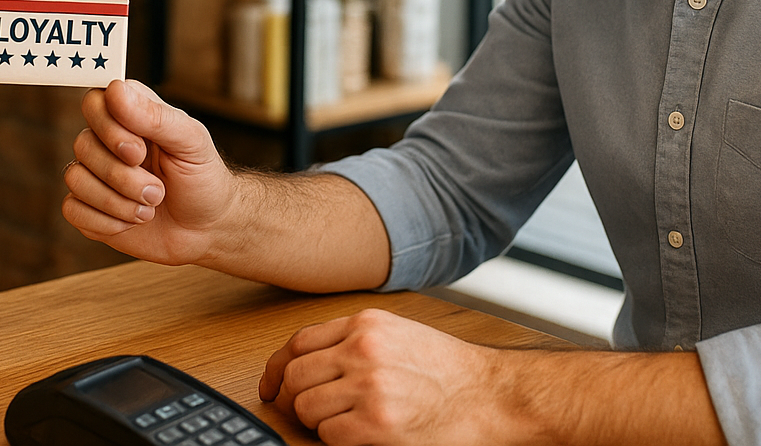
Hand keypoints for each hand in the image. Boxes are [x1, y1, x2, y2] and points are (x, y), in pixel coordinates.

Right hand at [61, 79, 235, 265]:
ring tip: (150, 206)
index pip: (94, 102)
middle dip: (123, 175)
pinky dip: (107, 222)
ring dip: (118, 202)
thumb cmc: (202, 178)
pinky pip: (73, 210)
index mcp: (130, 113)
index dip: (110, 129)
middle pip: (82, 144)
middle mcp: (106, 140)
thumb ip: (155, 115)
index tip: (140, 151)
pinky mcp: (87, 207)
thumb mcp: (191, 142)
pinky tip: (132, 221)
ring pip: (76, 179)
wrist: (206, 229)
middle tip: (158, 189)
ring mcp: (94, 174)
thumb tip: (116, 90)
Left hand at [260, 309, 504, 445]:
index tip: (271, 385)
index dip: (277, 368)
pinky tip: (359, 434)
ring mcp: (369, 387)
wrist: (489, 396)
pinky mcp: (377, 424)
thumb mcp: (397, 334)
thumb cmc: (448, 370)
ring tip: (345, 423)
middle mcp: (363, 350)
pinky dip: (336, 440)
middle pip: (295, 376)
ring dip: (318, 421)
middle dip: (294, 399)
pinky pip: (328, 435)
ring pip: (306, 407)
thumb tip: (303, 362)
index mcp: (365, 325)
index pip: (298, 343)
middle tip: (308, 411)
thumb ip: (352, 341)